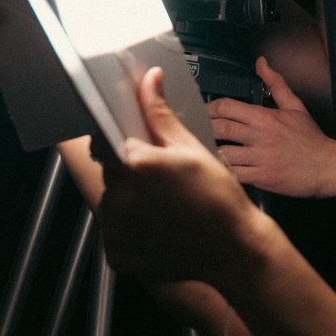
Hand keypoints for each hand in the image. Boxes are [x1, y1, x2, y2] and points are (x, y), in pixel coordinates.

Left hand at [96, 68, 259, 284]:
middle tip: (160, 179)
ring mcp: (116, 229)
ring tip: (162, 205)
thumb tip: (150, 81)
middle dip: (128, 171)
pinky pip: (114, 232)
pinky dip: (130, 229)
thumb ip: (159, 114)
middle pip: (108, 172)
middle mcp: (118, 197)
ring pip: (111, 202)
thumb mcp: (190, 148)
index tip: (131, 145)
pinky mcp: (118, 254)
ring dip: (128, 200)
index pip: (102, 139)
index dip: (116, 140)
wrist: (233, 250)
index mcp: (134, 163)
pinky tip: (157, 226)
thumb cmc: (218, 199)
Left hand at [207, 57, 335, 197]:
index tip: (204, 111)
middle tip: (198, 130)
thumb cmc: (311, 140)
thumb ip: (276, 83)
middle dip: (204, 128)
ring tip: (205, 149)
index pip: (226, 107)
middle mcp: (260, 136)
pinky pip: (233, 174)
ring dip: (211, 151)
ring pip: (222, 153)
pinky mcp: (261, 177)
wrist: (328, 166)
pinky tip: (219, 169)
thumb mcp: (295, 106)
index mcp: (265, 117)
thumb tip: (261, 64)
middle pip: (219, 128)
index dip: (209, 108)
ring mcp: (260, 158)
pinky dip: (223, 171)